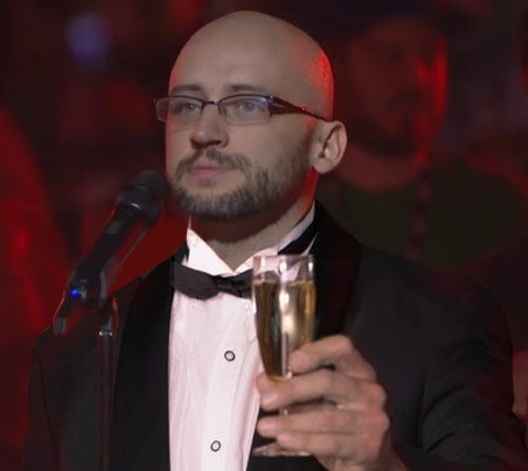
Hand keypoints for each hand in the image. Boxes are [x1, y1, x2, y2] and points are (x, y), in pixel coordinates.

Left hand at [256, 335, 406, 470]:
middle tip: (267, 400)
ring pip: (325, 417)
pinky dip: (303, 440)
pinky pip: (331, 442)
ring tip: (266, 425)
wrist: (369, 460)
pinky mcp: (368, 446)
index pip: (342, 348)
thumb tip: (264, 381)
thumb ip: (292, 388)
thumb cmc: (341, 424)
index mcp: (357, 370)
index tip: (291, 361)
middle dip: (292, 390)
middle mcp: (368, 390)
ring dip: (290, 422)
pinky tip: (285, 438)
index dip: (316, 351)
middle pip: (328, 381)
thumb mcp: (317, 401)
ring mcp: (372, 418)